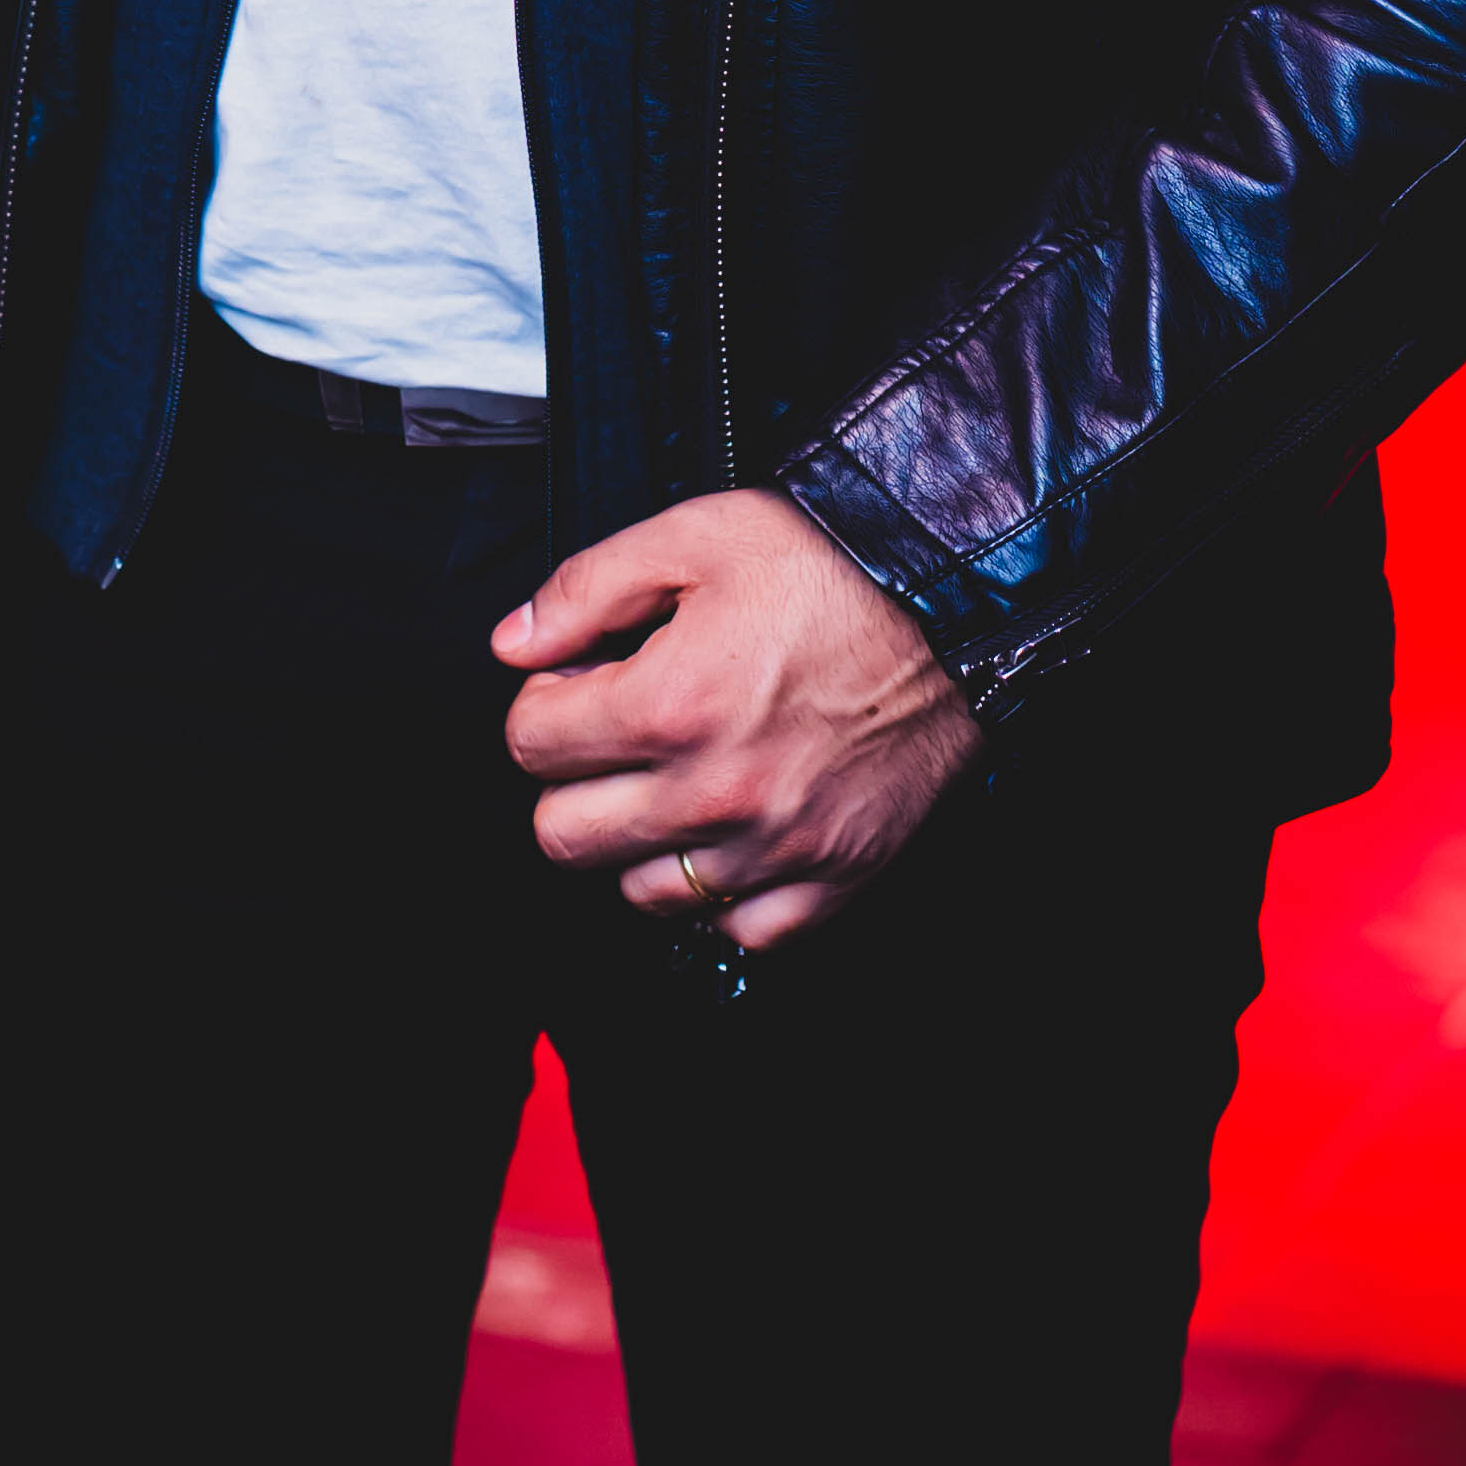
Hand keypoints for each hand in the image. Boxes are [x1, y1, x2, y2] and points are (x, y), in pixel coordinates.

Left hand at [496, 485, 978, 955]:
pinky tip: (726, 833)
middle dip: (570, 781)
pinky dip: (720, 894)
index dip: (544, 702)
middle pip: (564, 835)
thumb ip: (586, 588)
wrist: (950, 611)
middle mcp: (714, 791)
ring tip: (672, 779)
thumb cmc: (830, 571)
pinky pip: (738, 930)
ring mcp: (772, 848)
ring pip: (639, 893)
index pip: (531, 742)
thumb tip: (515, 643)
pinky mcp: (829, 881)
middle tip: (611, 737)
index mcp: (670, 704)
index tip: (578, 684)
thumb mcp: (695, 536)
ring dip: (638, 841)